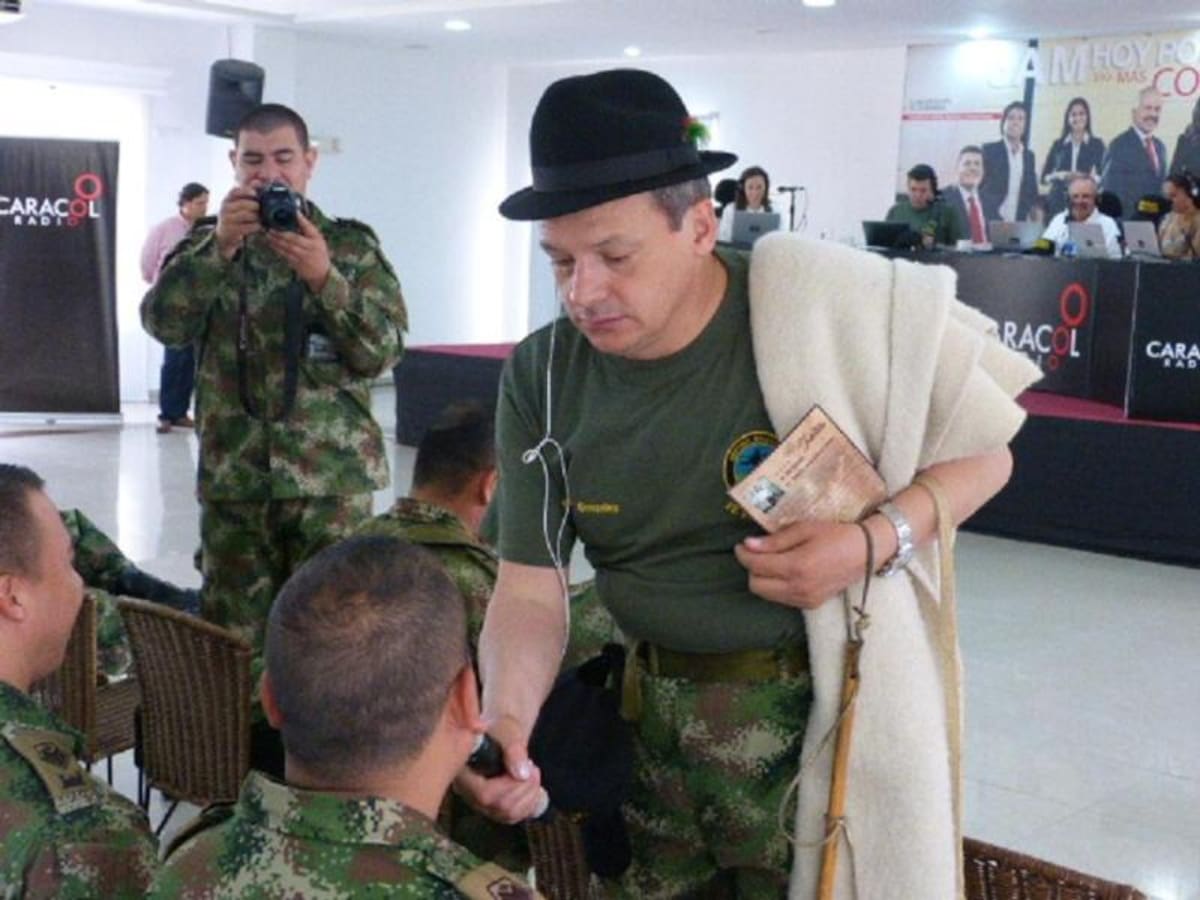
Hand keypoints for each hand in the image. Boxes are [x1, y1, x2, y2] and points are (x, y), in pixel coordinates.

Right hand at [214, 186, 261, 258]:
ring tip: (261, 218)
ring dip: (257, 217)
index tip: (255, 194)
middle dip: (256, 206)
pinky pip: (248, 226)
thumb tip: (258, 182)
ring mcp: (227, 219)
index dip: (246, 191)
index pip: (236, 191)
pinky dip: (256, 226)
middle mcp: (225, 207)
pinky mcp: (231, 230)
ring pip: (247, 215)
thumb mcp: (238, 203)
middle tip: (262, 209)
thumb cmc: (235, 216)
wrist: (224, 234)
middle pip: (245, 204)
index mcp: (227, 199)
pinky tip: (259, 226)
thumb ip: (248, 192)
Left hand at [265, 211, 331, 292]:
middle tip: (271, 228)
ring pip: (287, 248)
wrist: (322, 272)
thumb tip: (296, 214)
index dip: (301, 220)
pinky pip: (285, 255)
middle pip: (294, 239)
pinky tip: (272, 244)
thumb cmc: (318, 251)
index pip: (308, 228)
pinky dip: (277, 249)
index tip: (294, 213)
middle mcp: (310, 248)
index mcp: (315, 240)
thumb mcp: (317, 239)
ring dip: (276, 241)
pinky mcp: (297, 264)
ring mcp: (303, 257)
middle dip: (281, 233)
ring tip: (268, 235)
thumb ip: (307, 228)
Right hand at [452, 716, 546, 823]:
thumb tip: (522, 773)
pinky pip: (515, 817)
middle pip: (499, 807)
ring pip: (508, 815)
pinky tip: (533, 785)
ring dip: (530, 795)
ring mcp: (482, 804)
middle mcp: (469, 794)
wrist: (500, 733)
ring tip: (533, 773)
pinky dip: (531, 803)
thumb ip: (513, 748)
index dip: (509, 785)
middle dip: (524, 787)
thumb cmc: (499, 729)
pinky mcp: (495, 809)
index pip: (484, 794)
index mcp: (464, 773)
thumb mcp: (507, 730)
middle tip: (533, 767)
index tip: (526, 764)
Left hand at [734, 520, 868, 608]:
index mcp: (797, 566)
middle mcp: (799, 587)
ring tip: (770, 561)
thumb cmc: (836, 535)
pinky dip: (776, 587)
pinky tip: (784, 572)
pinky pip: (782, 599)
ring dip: (762, 578)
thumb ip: (775, 540)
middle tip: (756, 553)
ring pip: (767, 595)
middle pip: (756, 585)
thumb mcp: (805, 529)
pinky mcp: (811, 604)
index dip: (743, 555)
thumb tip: (748, 544)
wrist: (866, 552)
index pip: (756, 566)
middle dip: (751, 568)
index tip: (741, 545)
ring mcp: (805, 599)